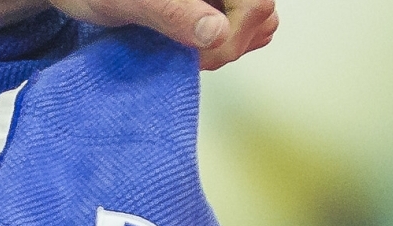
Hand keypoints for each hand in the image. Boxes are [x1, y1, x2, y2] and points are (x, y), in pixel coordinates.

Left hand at [54, 0, 276, 68]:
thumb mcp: (132, 2)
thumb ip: (173, 13)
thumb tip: (215, 32)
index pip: (255, 6)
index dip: (228, 37)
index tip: (193, 54)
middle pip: (260, 16)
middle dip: (225, 45)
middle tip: (182, 49)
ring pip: (257, 23)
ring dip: (225, 46)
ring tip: (182, 43)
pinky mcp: (218, 4)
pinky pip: (243, 27)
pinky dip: (222, 42)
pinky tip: (189, 42)